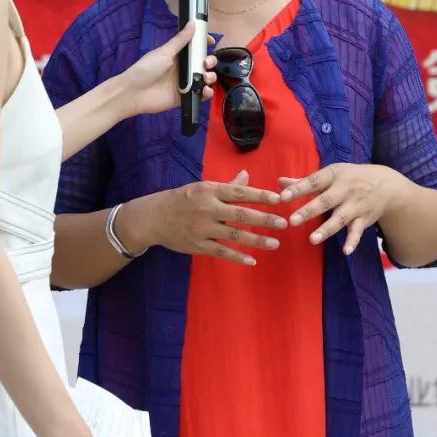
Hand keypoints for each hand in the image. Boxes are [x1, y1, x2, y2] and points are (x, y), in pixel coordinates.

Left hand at [120, 21, 216, 116]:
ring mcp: (184, 83)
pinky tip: (205, 90)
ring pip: (204, 79)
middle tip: (206, 63)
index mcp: (177, 56)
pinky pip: (199, 95)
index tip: (212, 41)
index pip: (195, 48)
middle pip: (203, 63)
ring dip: (210, 77)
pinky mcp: (184, 97)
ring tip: (206, 77)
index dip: (204, 44)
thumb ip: (180, 40)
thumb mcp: (164, 52)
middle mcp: (182, 69)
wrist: (134, 93)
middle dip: (210, 61)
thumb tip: (193, 23)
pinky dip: (206, 93)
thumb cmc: (147, 69)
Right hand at [120, 171, 285, 265]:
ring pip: (234, 235)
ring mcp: (202, 229)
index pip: (239, 192)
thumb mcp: (202, 188)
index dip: (259, 196)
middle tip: (283, 223)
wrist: (154, 217)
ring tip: (275, 243)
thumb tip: (247, 175)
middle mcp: (207, 209)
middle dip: (264, 219)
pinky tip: (252, 260)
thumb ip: (227, 186)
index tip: (278, 199)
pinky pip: (221, 252)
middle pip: (240, 214)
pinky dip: (237, 257)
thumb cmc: (182, 199)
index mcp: (209, 191)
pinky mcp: (198, 245)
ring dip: (256, 240)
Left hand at [281, 163, 402, 254]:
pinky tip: (346, 251)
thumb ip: (304, 181)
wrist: (386, 185)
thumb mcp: (330, 174)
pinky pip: (358, 231)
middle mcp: (344, 190)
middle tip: (292, 221)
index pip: (313, 182)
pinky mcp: (364, 219)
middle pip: (325, 201)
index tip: (282, 197)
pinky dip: (353, 241)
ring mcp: (355, 206)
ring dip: (326, 230)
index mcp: (333, 176)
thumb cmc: (350, 178)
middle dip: (309, 211)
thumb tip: (279, 182)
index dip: (298, 189)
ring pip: (340, 219)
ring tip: (312, 240)